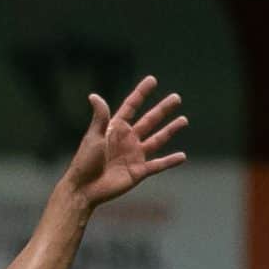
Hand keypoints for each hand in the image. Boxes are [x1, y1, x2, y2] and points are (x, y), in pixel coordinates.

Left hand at [60, 76, 186, 210]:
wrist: (84, 189)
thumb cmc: (85, 162)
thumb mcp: (93, 137)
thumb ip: (100, 117)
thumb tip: (94, 95)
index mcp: (115, 129)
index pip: (131, 106)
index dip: (141, 93)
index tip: (152, 80)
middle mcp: (127, 139)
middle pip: (149, 120)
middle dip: (162, 109)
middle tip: (176, 98)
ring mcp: (134, 155)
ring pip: (157, 139)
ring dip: (170, 130)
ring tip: (184, 120)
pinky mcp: (139, 171)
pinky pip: (158, 165)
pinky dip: (170, 161)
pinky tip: (182, 156)